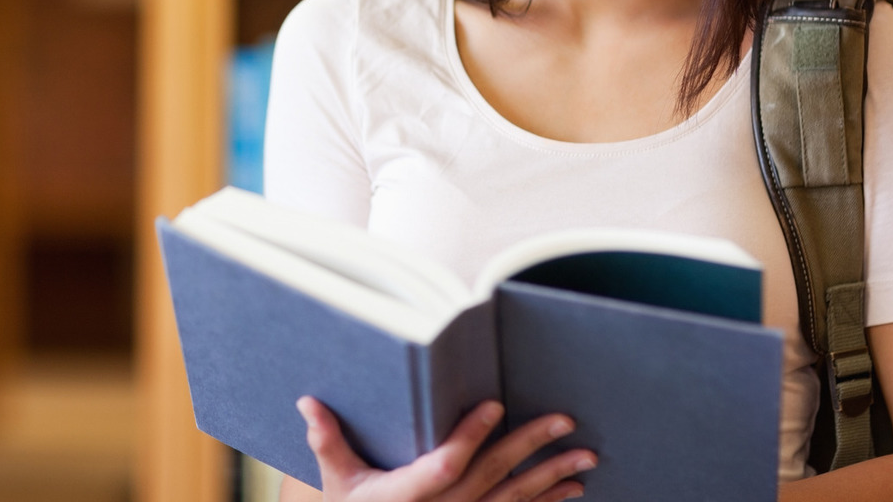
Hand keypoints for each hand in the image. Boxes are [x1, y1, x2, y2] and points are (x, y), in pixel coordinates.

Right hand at [296, 396, 595, 501]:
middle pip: (493, 475)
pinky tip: (573, 490)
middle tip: (564, 419)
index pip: (447, 464)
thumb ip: (327, 440)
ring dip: (554, 477)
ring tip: (586, 457)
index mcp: (410, 494)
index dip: (471, 435)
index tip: (495, 404)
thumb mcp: (337, 481)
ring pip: (516, 498)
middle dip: (531, 446)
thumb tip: (306, 400)